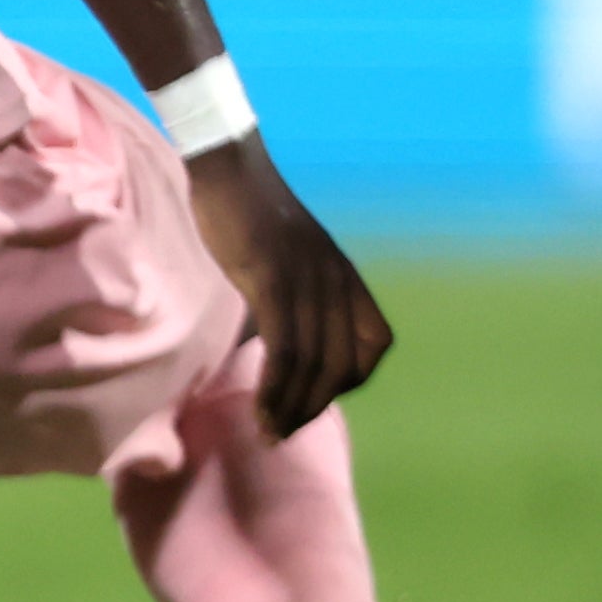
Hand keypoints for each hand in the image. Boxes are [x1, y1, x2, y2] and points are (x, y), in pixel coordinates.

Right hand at [184, 133, 389, 437]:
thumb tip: (272, 338)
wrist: (227, 168)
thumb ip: (293, 293)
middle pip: (341, 365)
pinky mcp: (274, 280)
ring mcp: (307, 282)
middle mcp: (336, 283)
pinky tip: (261, 404)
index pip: (375, 345)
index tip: (311, 395)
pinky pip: (284, 348)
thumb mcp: (286, 256)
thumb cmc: (246, 211)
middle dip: (314, 407)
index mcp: (345, 277)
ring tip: (270, 431)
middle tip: (283, 434)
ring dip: (292, 406)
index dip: (350, 380)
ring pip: (313, 364)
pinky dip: (275, 385)